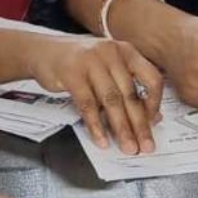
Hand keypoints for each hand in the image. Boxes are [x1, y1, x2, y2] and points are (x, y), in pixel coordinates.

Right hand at [32, 35, 162, 154]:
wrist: (42, 51)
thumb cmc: (79, 61)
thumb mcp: (107, 67)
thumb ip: (127, 87)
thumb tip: (150, 116)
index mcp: (126, 50)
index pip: (151, 77)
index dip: (155, 103)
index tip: (154, 123)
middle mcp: (111, 52)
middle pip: (131, 94)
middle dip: (140, 125)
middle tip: (146, 146)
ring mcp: (91, 61)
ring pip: (111, 101)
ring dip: (121, 129)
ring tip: (127, 147)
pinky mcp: (72, 73)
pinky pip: (88, 105)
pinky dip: (96, 126)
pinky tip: (102, 139)